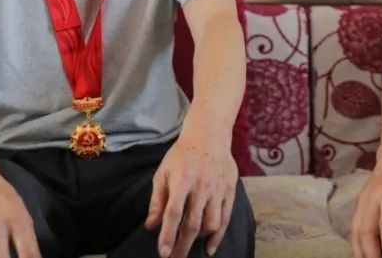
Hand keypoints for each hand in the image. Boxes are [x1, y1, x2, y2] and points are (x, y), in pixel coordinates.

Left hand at [145, 134, 238, 257]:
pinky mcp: (230, 191)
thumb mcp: (164, 173)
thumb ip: (157, 200)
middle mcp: (202, 186)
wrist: (209, 136)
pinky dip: (218, 236)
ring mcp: (218, 189)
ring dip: (198, 239)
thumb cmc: (182, 155)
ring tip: (187, 245)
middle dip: (182, 246)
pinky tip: (209, 249)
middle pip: (193, 223)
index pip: (174, 213)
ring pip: (211, 223)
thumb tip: (151, 225)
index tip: (163, 253)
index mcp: (182, 180)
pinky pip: (225, 218)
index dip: (168, 235)